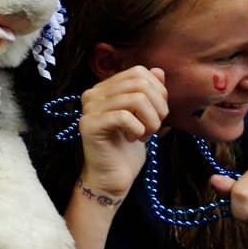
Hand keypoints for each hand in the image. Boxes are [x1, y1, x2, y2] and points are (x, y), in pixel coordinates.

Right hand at [76, 66, 167, 201]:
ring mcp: (89, 108)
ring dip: (150, 121)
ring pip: (136, 99)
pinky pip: (124, 117)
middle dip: (158, 106)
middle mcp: (93, 93)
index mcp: (105, 88)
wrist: (112, 178)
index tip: (156, 114)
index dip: (158, 91)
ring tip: (145, 135)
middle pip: (140, 83)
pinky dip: (138, 129)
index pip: (139, 72)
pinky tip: (134, 139)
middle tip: (153, 127)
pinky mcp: (89, 125)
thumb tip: (158, 71)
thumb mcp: (145, 117)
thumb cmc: (127, 148)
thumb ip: (149, 93)